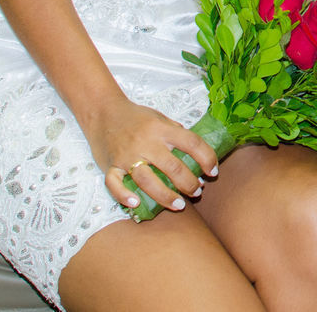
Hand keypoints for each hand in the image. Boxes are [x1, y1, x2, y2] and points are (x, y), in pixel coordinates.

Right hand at [84, 95, 217, 211]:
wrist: (103, 111)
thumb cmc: (136, 116)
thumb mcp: (160, 117)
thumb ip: (176, 132)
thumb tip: (195, 150)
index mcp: (161, 129)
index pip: (192, 143)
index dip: (207, 158)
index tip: (213, 171)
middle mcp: (146, 143)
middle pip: (173, 168)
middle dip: (189, 184)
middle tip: (197, 191)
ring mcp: (127, 156)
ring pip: (148, 180)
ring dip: (165, 196)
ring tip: (179, 205)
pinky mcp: (110, 166)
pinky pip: (115, 184)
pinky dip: (124, 195)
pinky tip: (136, 204)